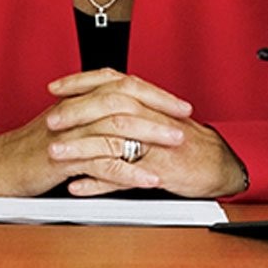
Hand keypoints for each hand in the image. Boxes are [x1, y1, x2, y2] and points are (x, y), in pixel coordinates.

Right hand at [0, 69, 189, 195]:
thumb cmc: (31, 152)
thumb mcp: (67, 130)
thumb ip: (94, 122)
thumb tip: (131, 123)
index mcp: (78, 101)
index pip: (122, 85)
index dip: (153, 92)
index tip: (180, 103)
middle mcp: (74, 110)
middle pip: (123, 98)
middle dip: (159, 107)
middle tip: (185, 118)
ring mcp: (67, 133)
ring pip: (115, 125)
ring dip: (150, 134)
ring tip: (176, 143)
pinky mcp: (61, 159)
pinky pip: (101, 161)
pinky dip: (129, 169)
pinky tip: (149, 178)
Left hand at [46, 70, 248, 198]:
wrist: (217, 163)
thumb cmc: (186, 141)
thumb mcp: (156, 116)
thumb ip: (129, 107)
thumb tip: (97, 100)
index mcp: (147, 101)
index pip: (110, 80)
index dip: (80, 82)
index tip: (55, 87)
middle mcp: (150, 117)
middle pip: (109, 106)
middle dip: (76, 112)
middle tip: (50, 120)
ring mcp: (155, 144)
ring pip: (113, 140)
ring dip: (81, 148)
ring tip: (56, 154)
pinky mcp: (159, 170)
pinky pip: (125, 177)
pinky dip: (99, 183)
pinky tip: (78, 186)